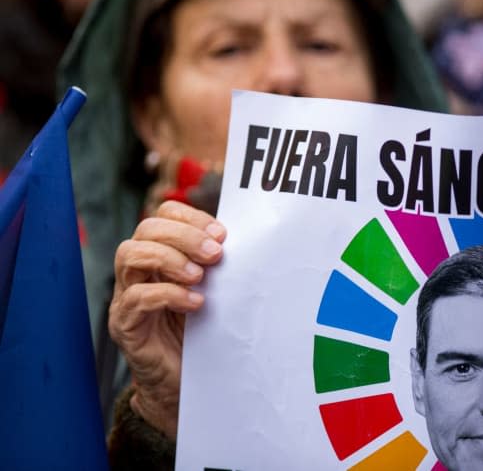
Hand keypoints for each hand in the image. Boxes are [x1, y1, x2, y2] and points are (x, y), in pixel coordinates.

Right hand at [109, 200, 225, 438]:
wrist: (186, 382)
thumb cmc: (202, 331)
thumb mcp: (214, 290)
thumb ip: (218, 264)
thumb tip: (242, 239)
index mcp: (160, 254)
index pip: (163, 214)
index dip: (190, 217)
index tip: (221, 233)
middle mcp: (137, 271)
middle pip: (145, 229)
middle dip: (184, 236)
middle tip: (215, 254)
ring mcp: (126, 297)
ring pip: (130, 255)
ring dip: (170, 259)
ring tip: (200, 276)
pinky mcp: (125, 325)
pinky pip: (137, 298)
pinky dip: (169, 294)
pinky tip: (196, 303)